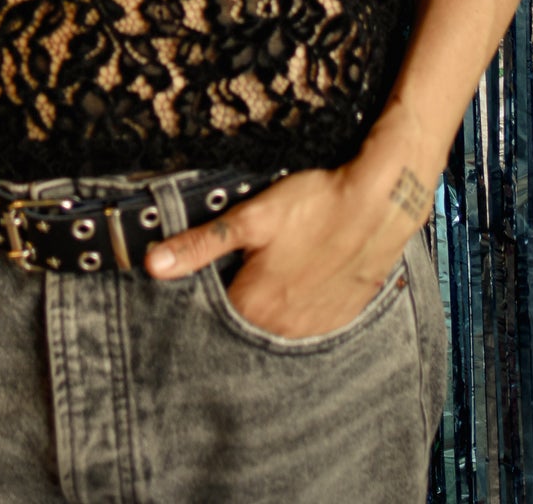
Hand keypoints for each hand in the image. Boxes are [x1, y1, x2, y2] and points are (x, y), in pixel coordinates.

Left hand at [144, 149, 432, 338]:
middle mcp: (281, 329)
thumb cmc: (315, 205)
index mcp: (253, 307)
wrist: (378, 204)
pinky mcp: (337, 320)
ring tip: (275, 265)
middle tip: (245, 260)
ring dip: (267, 302)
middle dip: (235, 294)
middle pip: (242, 320)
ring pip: (273, 324)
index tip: (206, 268)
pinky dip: (296, 306)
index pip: (209, 313)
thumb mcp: (251, 217)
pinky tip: (299, 275)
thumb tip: (154, 265)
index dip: (203, 288)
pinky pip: (304, 324)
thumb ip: (200, 245)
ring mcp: (312, 329)